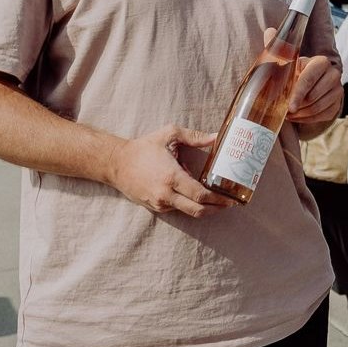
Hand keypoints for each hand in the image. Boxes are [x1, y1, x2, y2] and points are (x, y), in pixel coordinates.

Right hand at [108, 124, 233, 217]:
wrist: (117, 163)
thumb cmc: (143, 148)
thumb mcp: (168, 135)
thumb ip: (194, 136)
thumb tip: (215, 137)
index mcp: (171, 177)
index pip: (200, 195)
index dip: (218, 200)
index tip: (230, 199)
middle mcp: (166, 194)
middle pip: (197, 210)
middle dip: (216, 209)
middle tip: (229, 204)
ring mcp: (160, 203)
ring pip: (188, 212)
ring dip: (204, 208)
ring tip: (217, 200)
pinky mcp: (155, 207)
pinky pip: (177, 208)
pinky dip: (189, 204)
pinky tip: (194, 194)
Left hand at [289, 46, 341, 123]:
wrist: (313, 79)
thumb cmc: (298, 72)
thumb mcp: (291, 67)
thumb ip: (282, 70)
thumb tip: (270, 80)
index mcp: (321, 62)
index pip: (308, 80)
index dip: (298, 95)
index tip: (289, 108)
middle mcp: (333, 75)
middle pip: (313, 96)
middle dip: (297, 107)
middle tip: (284, 111)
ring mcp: (337, 90)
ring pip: (317, 108)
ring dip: (300, 115)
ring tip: (288, 115)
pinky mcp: (337, 104)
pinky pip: (321, 116)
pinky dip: (307, 119)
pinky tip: (297, 117)